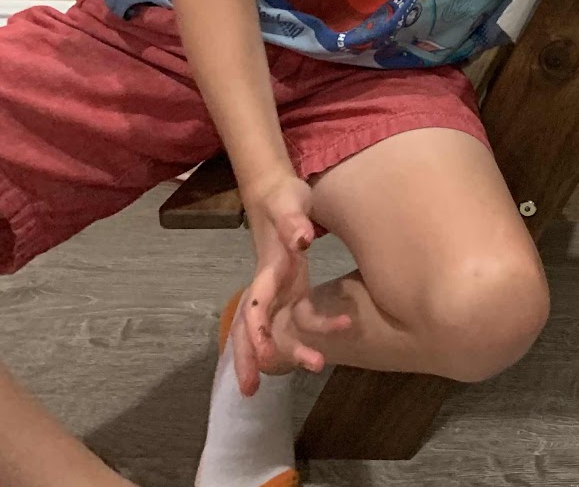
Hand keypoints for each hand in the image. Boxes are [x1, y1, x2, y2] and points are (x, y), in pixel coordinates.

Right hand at [233, 172, 349, 394]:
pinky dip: (305, 333)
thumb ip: (294, 221)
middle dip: (247, 359)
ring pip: (270, 329)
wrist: (276, 192)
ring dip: (282, 353)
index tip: (264, 356)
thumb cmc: (282, 197)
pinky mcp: (290, 287)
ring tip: (312, 368)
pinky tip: (328, 339)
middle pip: (251, 328)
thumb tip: (302, 240)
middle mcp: (267, 285)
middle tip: (250, 390)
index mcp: (267, 269)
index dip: (257, 332)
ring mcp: (277, 289)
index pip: (256, 306)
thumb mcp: (289, 203)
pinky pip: (292, 318)